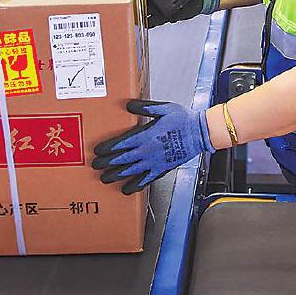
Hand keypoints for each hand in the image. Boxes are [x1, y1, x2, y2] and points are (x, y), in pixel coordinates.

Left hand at [93, 100, 215, 193]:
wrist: (200, 133)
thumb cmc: (183, 120)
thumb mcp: (163, 108)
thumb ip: (145, 108)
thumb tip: (128, 105)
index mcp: (146, 136)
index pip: (121, 143)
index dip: (107, 148)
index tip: (97, 151)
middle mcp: (147, 151)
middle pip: (122, 159)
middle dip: (107, 163)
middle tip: (95, 166)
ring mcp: (154, 162)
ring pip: (130, 172)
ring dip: (116, 176)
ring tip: (104, 179)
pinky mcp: (162, 169)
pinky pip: (146, 180)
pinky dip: (135, 186)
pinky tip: (127, 189)